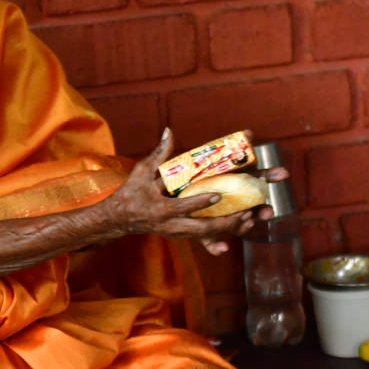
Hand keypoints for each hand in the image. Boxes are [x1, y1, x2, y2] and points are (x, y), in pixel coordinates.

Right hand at [108, 130, 286, 254]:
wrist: (119, 220)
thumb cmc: (130, 193)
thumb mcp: (141, 172)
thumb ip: (159, 154)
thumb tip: (169, 131)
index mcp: (160, 209)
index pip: (182, 207)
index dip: (201, 202)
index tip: (219, 195)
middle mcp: (170, 226)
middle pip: (202, 229)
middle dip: (225, 224)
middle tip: (246, 213)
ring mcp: (176, 233)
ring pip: (207, 235)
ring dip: (228, 229)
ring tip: (249, 219)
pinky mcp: (181, 235)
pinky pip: (205, 237)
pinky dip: (223, 233)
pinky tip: (240, 226)